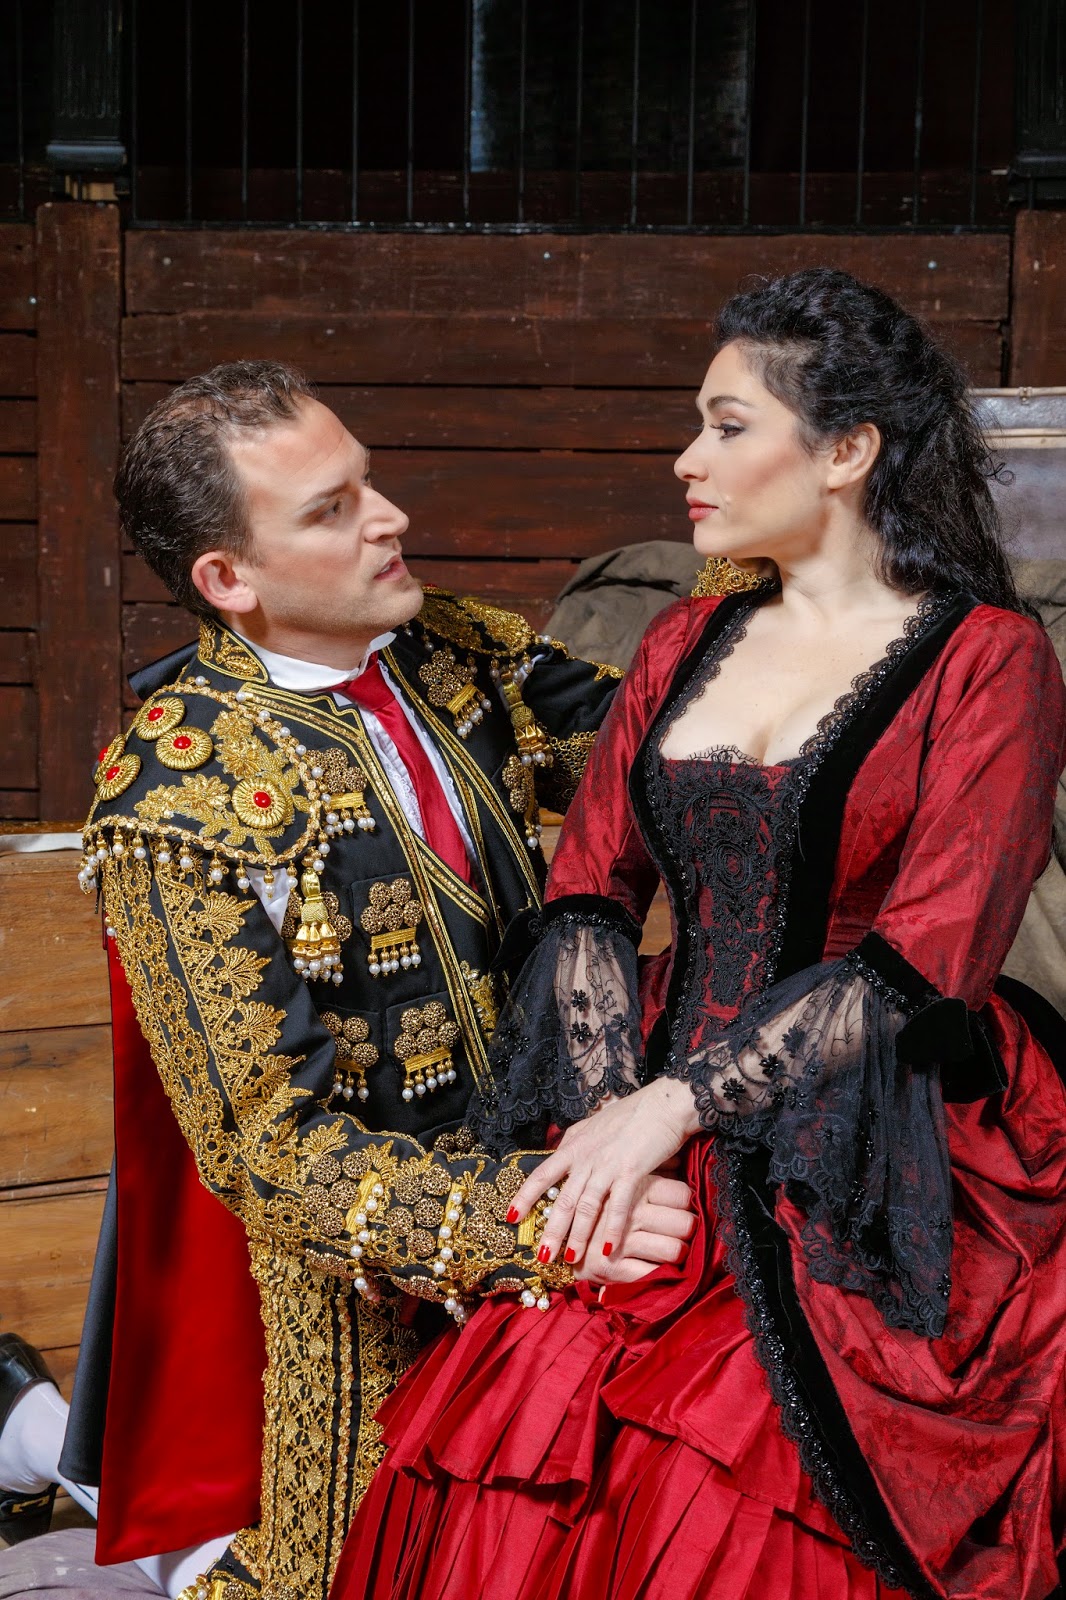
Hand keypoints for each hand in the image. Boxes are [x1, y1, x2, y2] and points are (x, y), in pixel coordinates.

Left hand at [510, 1077, 701, 1265]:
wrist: (664, 1104)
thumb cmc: (631, 1115)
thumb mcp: (595, 1125)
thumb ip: (577, 1141)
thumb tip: (560, 1151)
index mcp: (574, 1145)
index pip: (542, 1174)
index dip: (525, 1197)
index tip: (511, 1217)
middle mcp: (586, 1156)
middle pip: (562, 1199)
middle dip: (550, 1230)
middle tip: (541, 1257)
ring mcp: (607, 1164)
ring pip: (586, 1206)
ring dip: (578, 1236)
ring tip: (570, 1259)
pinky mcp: (631, 1170)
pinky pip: (618, 1205)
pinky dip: (612, 1229)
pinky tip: (608, 1249)